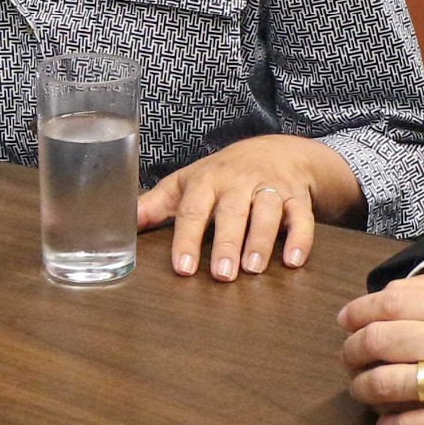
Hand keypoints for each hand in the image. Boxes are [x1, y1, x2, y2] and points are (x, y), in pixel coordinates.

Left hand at [139, 135, 362, 281]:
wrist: (276, 150)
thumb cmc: (222, 174)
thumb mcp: (187, 183)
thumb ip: (156, 205)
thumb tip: (121, 223)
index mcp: (206, 181)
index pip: (193, 209)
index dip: (186, 238)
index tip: (182, 267)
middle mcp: (238, 182)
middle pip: (232, 211)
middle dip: (227, 242)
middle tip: (222, 274)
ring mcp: (270, 187)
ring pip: (267, 211)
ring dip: (261, 240)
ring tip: (253, 268)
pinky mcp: (297, 197)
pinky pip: (302, 216)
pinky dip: (300, 238)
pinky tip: (293, 261)